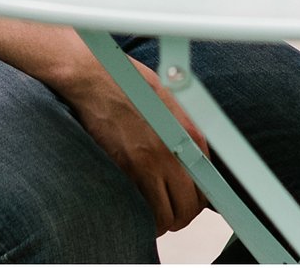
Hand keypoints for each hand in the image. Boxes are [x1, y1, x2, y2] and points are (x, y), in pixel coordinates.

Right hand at [63, 57, 209, 234]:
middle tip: (171, 211)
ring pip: (165, 217)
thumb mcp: (170, 102)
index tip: (190, 203)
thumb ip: (185, 131)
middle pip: (187, 209)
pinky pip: (138, 209)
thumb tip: (195, 156)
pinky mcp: (122, 171)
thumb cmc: (128, 83)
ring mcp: (146, 165)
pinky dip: (140, 215)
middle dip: (181, 216)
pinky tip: (136, 206)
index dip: (198, 202)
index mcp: (189, 135)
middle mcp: (172, 153)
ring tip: (153, 212)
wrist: (93, 79)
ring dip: (161, 220)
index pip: (206, 188)